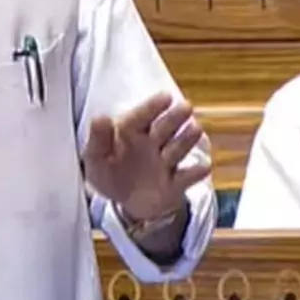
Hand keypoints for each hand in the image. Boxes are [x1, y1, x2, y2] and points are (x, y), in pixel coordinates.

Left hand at [82, 92, 210, 221]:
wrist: (127, 202)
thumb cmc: (109, 172)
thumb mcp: (95, 158)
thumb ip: (97, 139)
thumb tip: (100, 118)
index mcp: (131, 132)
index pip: (142, 116)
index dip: (153, 106)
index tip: (166, 97)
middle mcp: (153, 144)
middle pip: (164, 128)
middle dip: (174, 118)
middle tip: (186, 106)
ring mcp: (165, 164)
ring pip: (177, 149)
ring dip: (186, 140)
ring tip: (196, 129)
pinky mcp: (174, 185)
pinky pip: (185, 179)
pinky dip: (194, 174)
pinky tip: (203, 168)